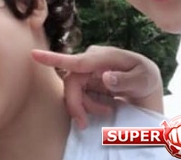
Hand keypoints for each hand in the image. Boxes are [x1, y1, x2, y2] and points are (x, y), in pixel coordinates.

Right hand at [32, 45, 163, 128]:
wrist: (146, 85)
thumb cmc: (145, 78)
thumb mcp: (143, 79)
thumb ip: (126, 79)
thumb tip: (105, 77)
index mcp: (105, 57)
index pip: (77, 60)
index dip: (54, 59)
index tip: (34, 55)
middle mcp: (92, 60)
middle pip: (72, 81)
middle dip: (76, 103)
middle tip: (84, 124)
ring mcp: (88, 69)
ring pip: (73, 89)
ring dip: (86, 105)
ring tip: (107, 112)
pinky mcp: (86, 78)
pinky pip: (78, 93)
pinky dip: (88, 104)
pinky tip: (104, 107)